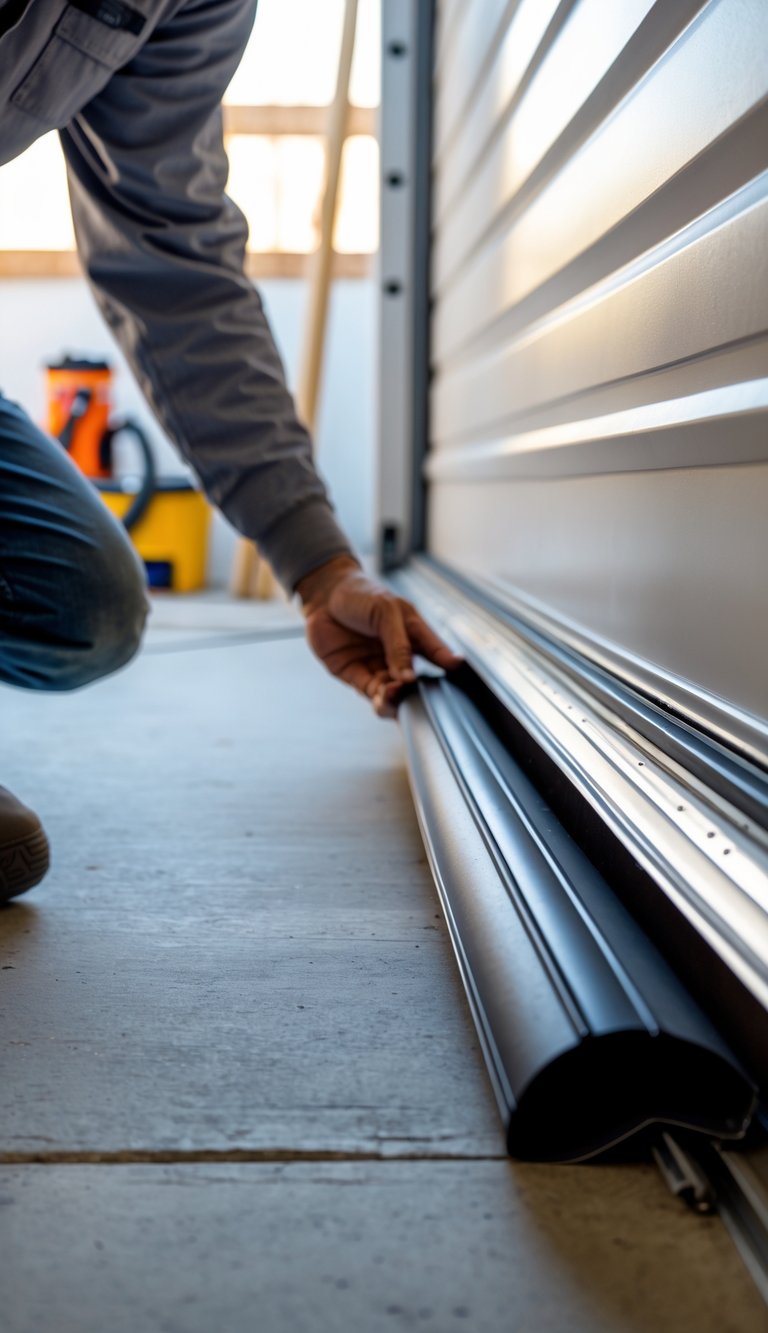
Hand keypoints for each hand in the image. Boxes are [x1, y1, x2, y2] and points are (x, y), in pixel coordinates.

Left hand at [297, 555, 463, 717]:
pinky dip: (380, 699)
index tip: (457, 672)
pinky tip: (384, 698)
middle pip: (415, 679)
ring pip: (394, 691)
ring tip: (395, 694)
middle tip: (415, 691)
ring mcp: (377, 664)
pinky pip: (372, 693)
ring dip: (397, 697)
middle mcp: (398, 652)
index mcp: (412, 632)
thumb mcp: (386, 612)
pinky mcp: (356, 674)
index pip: (435, 652)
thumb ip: (399, 646)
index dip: (447, 663)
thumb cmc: (360, 594)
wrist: (323, 593)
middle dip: (417, 690)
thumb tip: (409, 678)